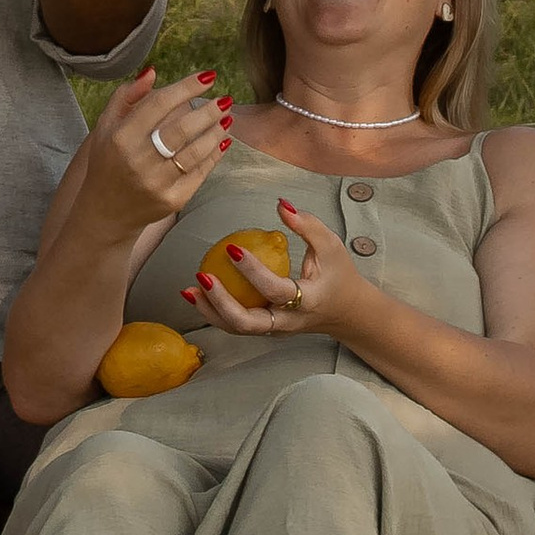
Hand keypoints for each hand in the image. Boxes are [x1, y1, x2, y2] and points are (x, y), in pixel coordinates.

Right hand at [71, 64, 234, 242]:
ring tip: (227, 118)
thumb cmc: (107, 161)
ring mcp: (157, 183)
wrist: (105, 212)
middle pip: (182, 128)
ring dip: (216, 132)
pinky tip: (222, 142)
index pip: (159, 104)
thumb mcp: (105, 126)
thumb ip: (127, 96)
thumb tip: (153, 71)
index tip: (207, 76)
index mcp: (121, 137)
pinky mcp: (172, 201)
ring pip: (196, 152)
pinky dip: (214, 155)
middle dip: (209, 110)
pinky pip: (200, 174)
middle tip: (224, 99)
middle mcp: (139, 160)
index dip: (186, 87)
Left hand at [180, 199, 361, 340]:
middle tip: (203, 277)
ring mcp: (275, 329)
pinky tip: (196, 294)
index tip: (232, 248)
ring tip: (189, 289)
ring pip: (238, 329)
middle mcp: (288, 321)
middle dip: (222, 303)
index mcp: (307, 301)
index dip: (253, 272)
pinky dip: (215, 312)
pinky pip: (237, 325)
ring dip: (210, 311)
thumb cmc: (337, 274)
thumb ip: (307, 225)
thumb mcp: (331, 246)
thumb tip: (281, 204)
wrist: (346, 312)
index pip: (275, 290)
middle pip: (250, 323)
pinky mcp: (266, 329)